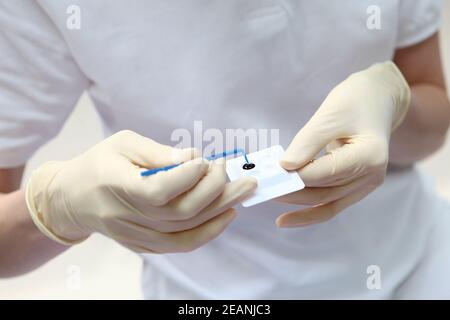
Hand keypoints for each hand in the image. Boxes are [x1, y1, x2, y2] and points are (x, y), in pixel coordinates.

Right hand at [26, 130, 255, 252]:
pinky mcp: (144, 246)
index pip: (157, 190)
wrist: (73, 198)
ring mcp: (135, 236)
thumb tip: (194, 158)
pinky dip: (208, 232)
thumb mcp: (122, 144)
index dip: (186, 176)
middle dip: (216, 190)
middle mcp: (126, 216)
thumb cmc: (100, 164)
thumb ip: (158, 152)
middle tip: (238, 173)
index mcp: (116, 184)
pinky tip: (226, 214)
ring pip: (186, 230)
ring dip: (220, 209)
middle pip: (180, 212)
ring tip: (244, 191)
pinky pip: (181, 244)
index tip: (204, 160)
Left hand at [276, 62, 410, 226]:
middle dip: (289, 190)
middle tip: (260, 188)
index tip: (268, 175)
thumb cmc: (354, 101)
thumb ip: (308, 142)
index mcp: (369, 155)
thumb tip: (285, 166)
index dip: (295, 176)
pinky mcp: (356, 188)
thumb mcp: (329, 114)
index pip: (325, 172)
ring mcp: (366, 184)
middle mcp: (372, 175)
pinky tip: (285, 220)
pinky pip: (330, 204)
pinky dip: (308, 212)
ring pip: (324, 201)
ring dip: (294, 201)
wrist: (377, 100)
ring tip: (267, 197)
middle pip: (323, 191)